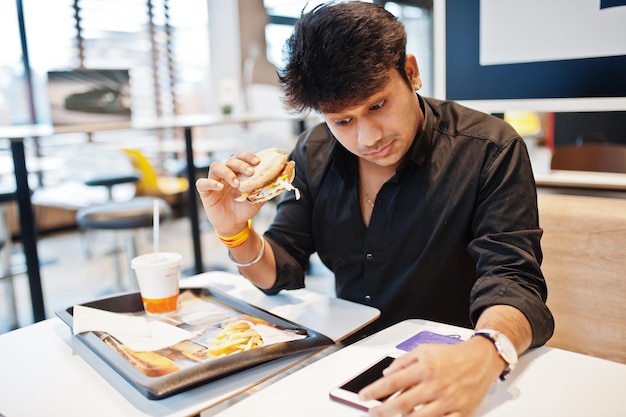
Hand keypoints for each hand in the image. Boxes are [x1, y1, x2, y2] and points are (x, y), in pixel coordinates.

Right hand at [195, 151, 262, 235]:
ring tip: (237, 184)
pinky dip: (210, 182)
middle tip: (251, 172)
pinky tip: (220, 187)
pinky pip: (202, 182)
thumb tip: (282, 177)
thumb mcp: (259, 198)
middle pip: (230, 160)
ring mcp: (214, 181)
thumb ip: (268, 187)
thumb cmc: (245, 209)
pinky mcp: (205, 192)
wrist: (235, 225)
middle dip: (241, 164)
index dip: (248, 156)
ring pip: (215, 167)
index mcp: (237, 172)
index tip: (258, 162)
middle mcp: (225, 174)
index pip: (240, 157)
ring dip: (227, 172)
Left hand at [358, 337, 502, 416]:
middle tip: (373, 412)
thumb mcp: (424, 350)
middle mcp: (435, 385)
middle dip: (382, 410)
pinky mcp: (461, 413)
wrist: (481, 359)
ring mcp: (448, 401)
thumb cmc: (452, 355)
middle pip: (402, 403)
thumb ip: (403, 361)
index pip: (392, 382)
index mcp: (425, 368)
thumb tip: (387, 373)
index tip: (364, 396)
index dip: (375, 391)